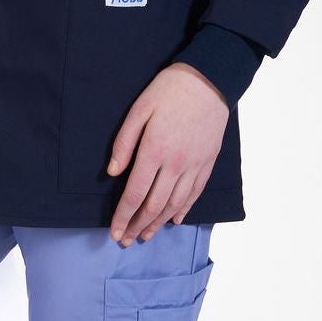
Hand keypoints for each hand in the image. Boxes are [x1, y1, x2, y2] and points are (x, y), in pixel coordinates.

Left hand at [106, 63, 228, 245]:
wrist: (209, 80)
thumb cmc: (169, 91)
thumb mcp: (139, 110)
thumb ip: (124, 143)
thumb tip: (112, 173)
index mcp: (154, 151)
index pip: (135, 193)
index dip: (123, 216)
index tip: (114, 232)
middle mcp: (175, 164)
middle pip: (154, 205)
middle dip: (137, 226)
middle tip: (125, 240)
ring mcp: (194, 165)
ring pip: (175, 204)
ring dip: (158, 223)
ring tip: (145, 235)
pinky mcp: (208, 162)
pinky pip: (195, 193)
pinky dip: (184, 209)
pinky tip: (175, 219)